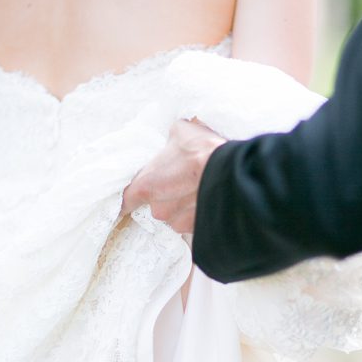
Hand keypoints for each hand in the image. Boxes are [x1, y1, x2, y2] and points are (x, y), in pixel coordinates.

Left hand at [120, 118, 225, 233]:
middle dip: (169, 196)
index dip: (132, 197)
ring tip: (201, 190)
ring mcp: (180, 222)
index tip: (138, 195)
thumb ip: (171, 140)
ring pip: (177, 216)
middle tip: (184, 181)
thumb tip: (176, 139)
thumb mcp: (182, 132)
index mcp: (146, 187)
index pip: (127, 199)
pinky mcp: (198, 229)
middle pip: (157, 205)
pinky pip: (194, 222)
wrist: (234, 173)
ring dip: (185, 206)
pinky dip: (200, 214)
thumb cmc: (204, 152)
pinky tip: (211, 200)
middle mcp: (160, 209)